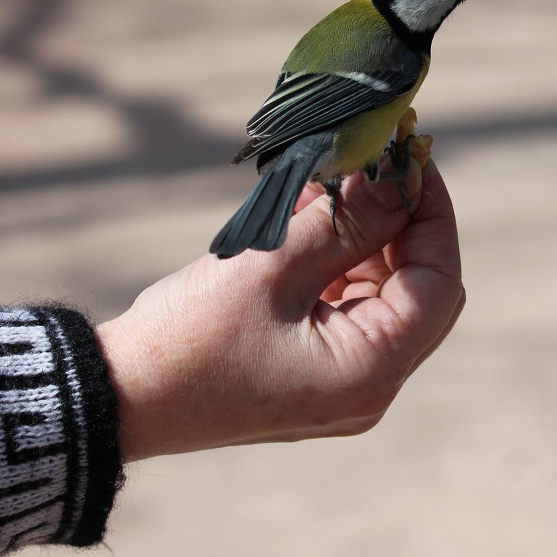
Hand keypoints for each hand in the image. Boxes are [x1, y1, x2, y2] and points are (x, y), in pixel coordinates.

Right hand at [97, 158, 464, 461]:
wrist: (116, 399)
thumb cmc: (188, 338)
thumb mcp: (272, 267)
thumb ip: (346, 219)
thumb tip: (397, 174)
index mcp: (372, 371)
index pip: (440, 280)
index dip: (431, 212)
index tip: (409, 157)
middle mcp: (370, 386)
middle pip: (420, 289)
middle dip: (399, 221)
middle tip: (373, 164)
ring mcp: (343, 383)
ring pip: (384, 294)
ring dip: (363, 236)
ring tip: (326, 181)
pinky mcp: (315, 371)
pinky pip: (347, 307)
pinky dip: (336, 260)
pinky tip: (308, 214)